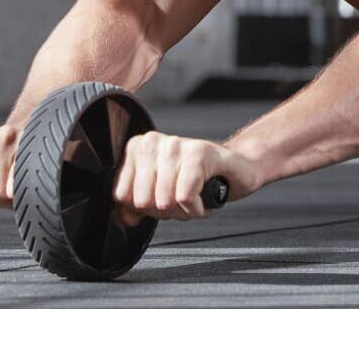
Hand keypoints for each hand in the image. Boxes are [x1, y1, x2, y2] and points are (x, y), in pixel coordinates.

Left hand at [112, 132, 261, 224]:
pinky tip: (203, 202)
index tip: (161, 201)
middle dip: (164, 212)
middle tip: (180, 201)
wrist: (237, 168)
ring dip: (182, 212)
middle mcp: (153, 142)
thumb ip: (133, 206)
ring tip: (193, 200)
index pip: (121, 195)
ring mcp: (176, 144)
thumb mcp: (158, 193)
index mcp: (138, 148)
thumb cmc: (196, 179)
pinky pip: (185, 197)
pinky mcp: (198, 152)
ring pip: (163, 200)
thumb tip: (122, 218)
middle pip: (142, 201)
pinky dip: (196, 209)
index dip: (143, 209)